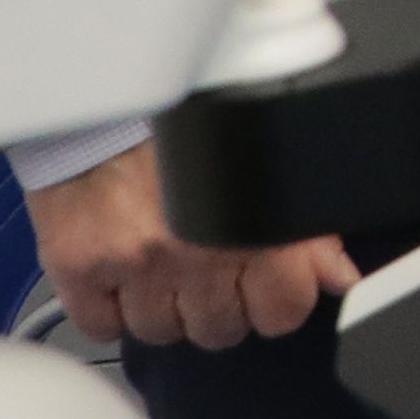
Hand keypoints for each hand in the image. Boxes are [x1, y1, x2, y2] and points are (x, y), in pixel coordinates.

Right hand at [28, 140, 355, 351]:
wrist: (109, 85)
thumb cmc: (186, 120)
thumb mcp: (267, 164)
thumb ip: (308, 228)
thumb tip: (340, 277)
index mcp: (253, 227)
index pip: (283, 313)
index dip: (275, 302)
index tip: (261, 286)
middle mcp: (196, 252)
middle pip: (220, 330)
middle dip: (217, 306)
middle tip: (205, 269)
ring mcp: (135, 263)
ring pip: (159, 333)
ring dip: (162, 308)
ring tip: (160, 265)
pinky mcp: (79, 265)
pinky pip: (100, 324)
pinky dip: (109, 309)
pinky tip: (120, 275)